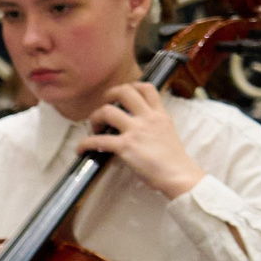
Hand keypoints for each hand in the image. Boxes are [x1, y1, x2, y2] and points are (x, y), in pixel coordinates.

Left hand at [80, 81, 205, 199]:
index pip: (147, 88)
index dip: (131, 86)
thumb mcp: (168, 133)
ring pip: (107, 111)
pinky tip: (81, 148)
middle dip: (109, 95)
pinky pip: (98, 140)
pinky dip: (85, 143)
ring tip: (94, 128)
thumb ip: (153, 125)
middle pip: (125, 92)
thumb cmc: (173, 160)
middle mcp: (147, 118)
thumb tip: (136, 127)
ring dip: (95, 117)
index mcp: (160, 115)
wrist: (178, 174)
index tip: (122, 95)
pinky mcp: (125, 146)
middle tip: (104, 105)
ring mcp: (136, 131)